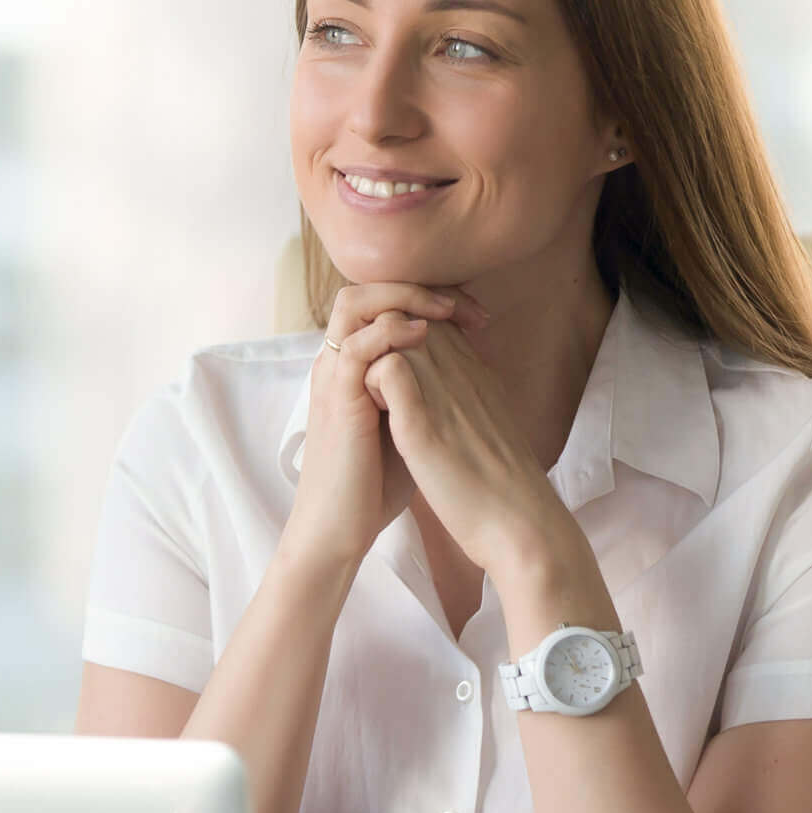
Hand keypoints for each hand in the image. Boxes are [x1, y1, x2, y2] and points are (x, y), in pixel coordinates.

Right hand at [281, 281, 490, 571]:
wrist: (340, 526)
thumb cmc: (376, 481)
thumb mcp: (407, 421)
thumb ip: (423, 387)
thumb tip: (467, 365)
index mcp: (355, 365)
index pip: (384, 303)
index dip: (430, 298)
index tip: (476, 316)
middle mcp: (340, 362)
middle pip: (365, 290)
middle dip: (415, 286)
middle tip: (461, 306)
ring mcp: (335, 377)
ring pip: (355, 304)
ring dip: (403, 298)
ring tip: (445, 312)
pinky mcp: (337, 399)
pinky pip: (358, 346)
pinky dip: (390, 332)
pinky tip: (424, 338)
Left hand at [362, 320, 592, 584]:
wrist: (520, 523)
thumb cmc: (501, 484)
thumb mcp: (488, 424)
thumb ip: (468, 397)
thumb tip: (451, 390)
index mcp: (475, 370)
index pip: (433, 317)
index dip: (407, 327)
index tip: (394, 361)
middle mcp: (460, 369)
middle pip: (411, 313)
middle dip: (383, 334)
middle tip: (375, 375)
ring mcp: (441, 391)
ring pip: (394, 331)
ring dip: (375, 355)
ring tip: (372, 395)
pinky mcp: (421, 423)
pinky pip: (386, 369)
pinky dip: (370, 380)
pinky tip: (372, 411)